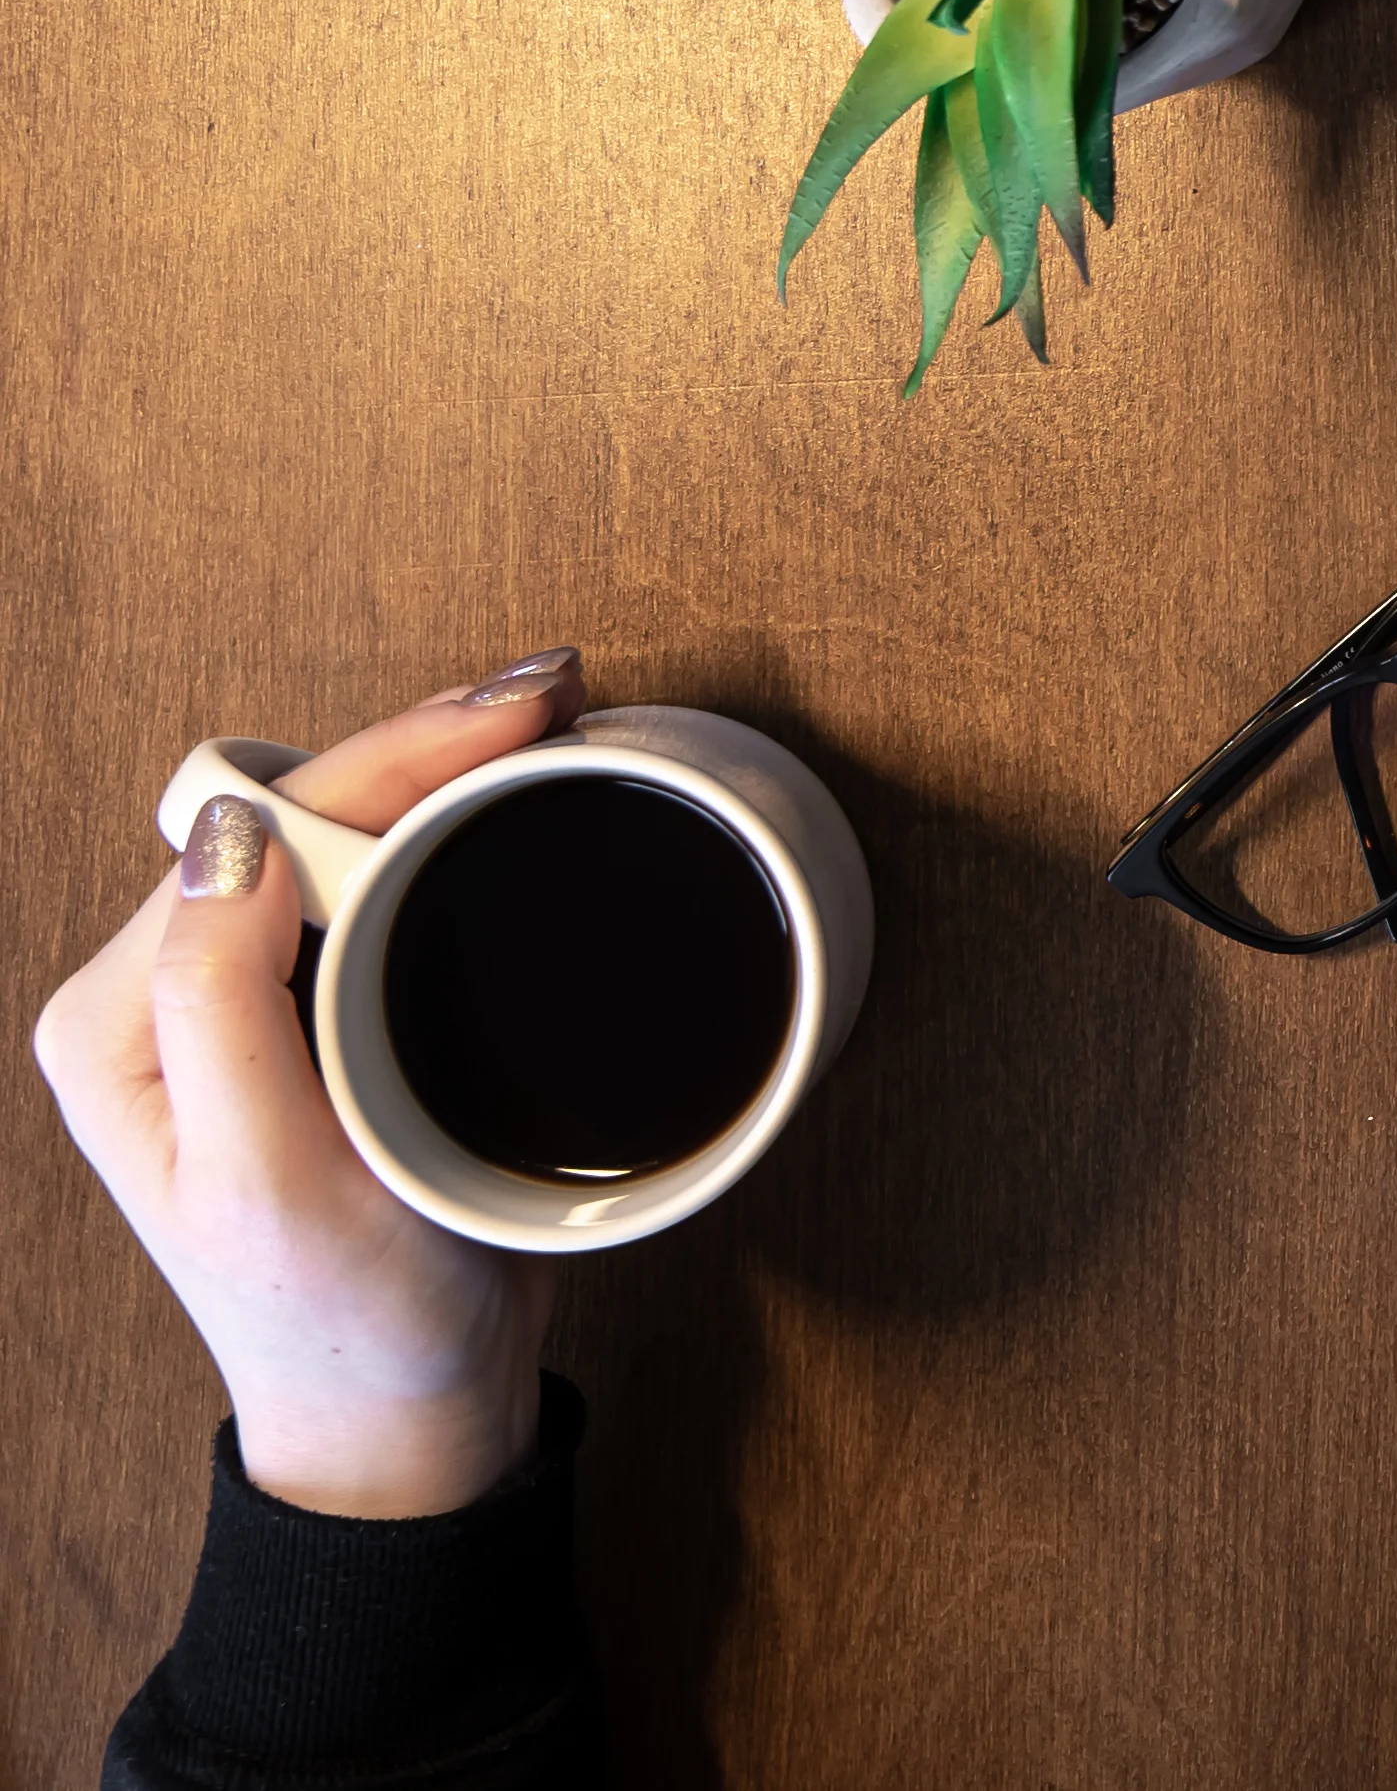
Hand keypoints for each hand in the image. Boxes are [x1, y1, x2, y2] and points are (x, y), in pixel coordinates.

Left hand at [32, 651, 591, 1518]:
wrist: (410, 1418)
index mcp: (120, 1025)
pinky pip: (376, 888)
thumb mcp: (268, 1179)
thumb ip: (221, 1008)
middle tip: (553, 700)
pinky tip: (513, 813)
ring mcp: (244, 1009)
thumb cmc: (343, 1323)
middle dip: (425, 742)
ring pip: (339, 835)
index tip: (519, 715)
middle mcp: (163, 1001)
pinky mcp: (319, 1022)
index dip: (389, 755)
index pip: (251, 828)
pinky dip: (451, 835)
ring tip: (546, 737)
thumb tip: (237, 838)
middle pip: (293, 809)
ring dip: (442, 780)